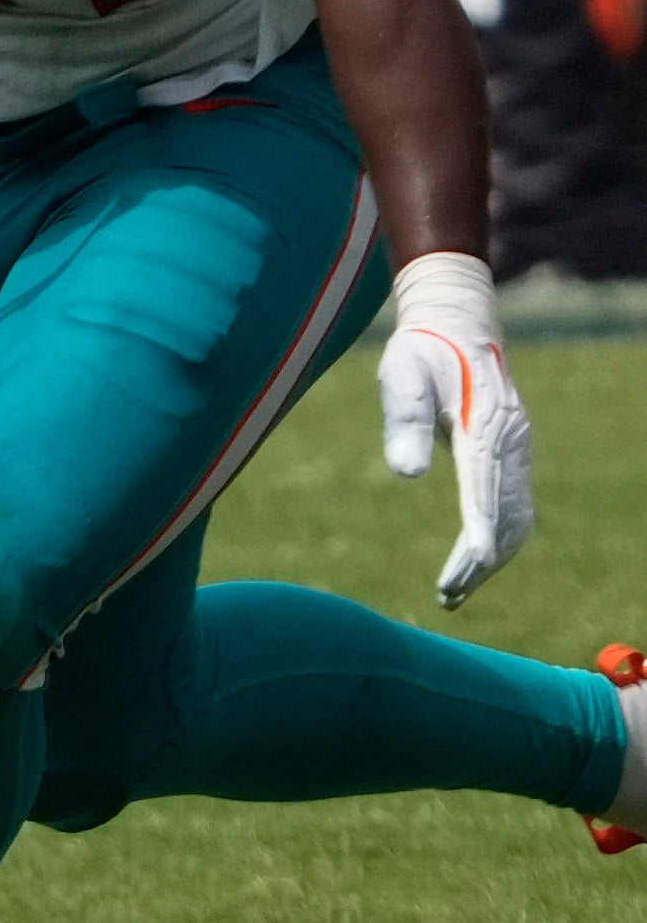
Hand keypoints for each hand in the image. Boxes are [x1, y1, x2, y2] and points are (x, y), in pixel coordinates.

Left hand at [375, 250, 532, 607]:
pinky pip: (515, 506)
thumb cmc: (422, 353)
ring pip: (516, 518)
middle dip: (480, 562)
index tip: (460, 573)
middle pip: (506, 516)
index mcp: (486, 426)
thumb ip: (404, 422)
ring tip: (455, 593)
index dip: (475, 538)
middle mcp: (512, 443)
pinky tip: (477, 564)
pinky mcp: (513, 455)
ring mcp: (518, 450)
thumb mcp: (403, 377)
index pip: (485, 493)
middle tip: (446, 597)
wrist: (457, 325)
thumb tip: (407, 475)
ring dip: (491, 559)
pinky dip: (500, 539)